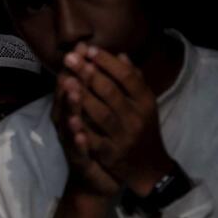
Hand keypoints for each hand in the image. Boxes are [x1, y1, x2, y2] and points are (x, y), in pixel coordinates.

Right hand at [52, 48, 120, 198]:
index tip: (81, 47)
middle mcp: (68, 123)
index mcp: (75, 110)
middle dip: (69, 80)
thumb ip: (103, 89)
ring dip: (70, 107)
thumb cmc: (99, 144)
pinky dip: (78, 142)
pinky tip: (80, 134)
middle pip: (66, 99)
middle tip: (71, 63)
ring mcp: (71, 142)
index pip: (73, 83)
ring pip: (68, 122)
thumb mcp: (101, 114)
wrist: (98, 181)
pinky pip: (77, 151)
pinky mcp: (79, 161)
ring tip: (73, 90)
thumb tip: (113, 59)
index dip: (77, 66)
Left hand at [63, 45, 173, 195]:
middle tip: (70, 57)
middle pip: (111, 92)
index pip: (127, 77)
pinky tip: (71, 120)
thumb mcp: (144, 105)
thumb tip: (121, 54)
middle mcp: (137, 118)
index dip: (107, 62)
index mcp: (145, 102)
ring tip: (67, 80)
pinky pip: (96, 142)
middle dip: (89, 73)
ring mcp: (124, 137)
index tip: (89, 48)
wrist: (150, 169)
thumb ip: (133, 81)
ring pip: (102, 115)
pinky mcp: (112, 155)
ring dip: (84, 97)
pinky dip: (84, 132)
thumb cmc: (142, 130)